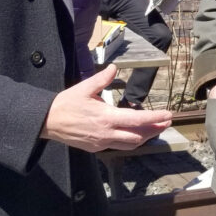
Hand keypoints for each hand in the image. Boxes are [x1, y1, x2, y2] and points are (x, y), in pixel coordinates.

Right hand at [41, 65, 172, 151]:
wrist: (47, 122)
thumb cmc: (66, 103)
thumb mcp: (84, 88)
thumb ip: (102, 79)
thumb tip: (114, 68)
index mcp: (106, 117)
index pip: (137, 120)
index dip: (155, 118)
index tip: (168, 115)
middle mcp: (107, 133)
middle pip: (138, 135)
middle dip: (155, 129)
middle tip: (167, 121)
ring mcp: (102, 142)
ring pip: (130, 144)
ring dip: (145, 137)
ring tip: (156, 128)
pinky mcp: (96, 148)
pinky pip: (119, 146)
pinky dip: (131, 140)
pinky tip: (135, 133)